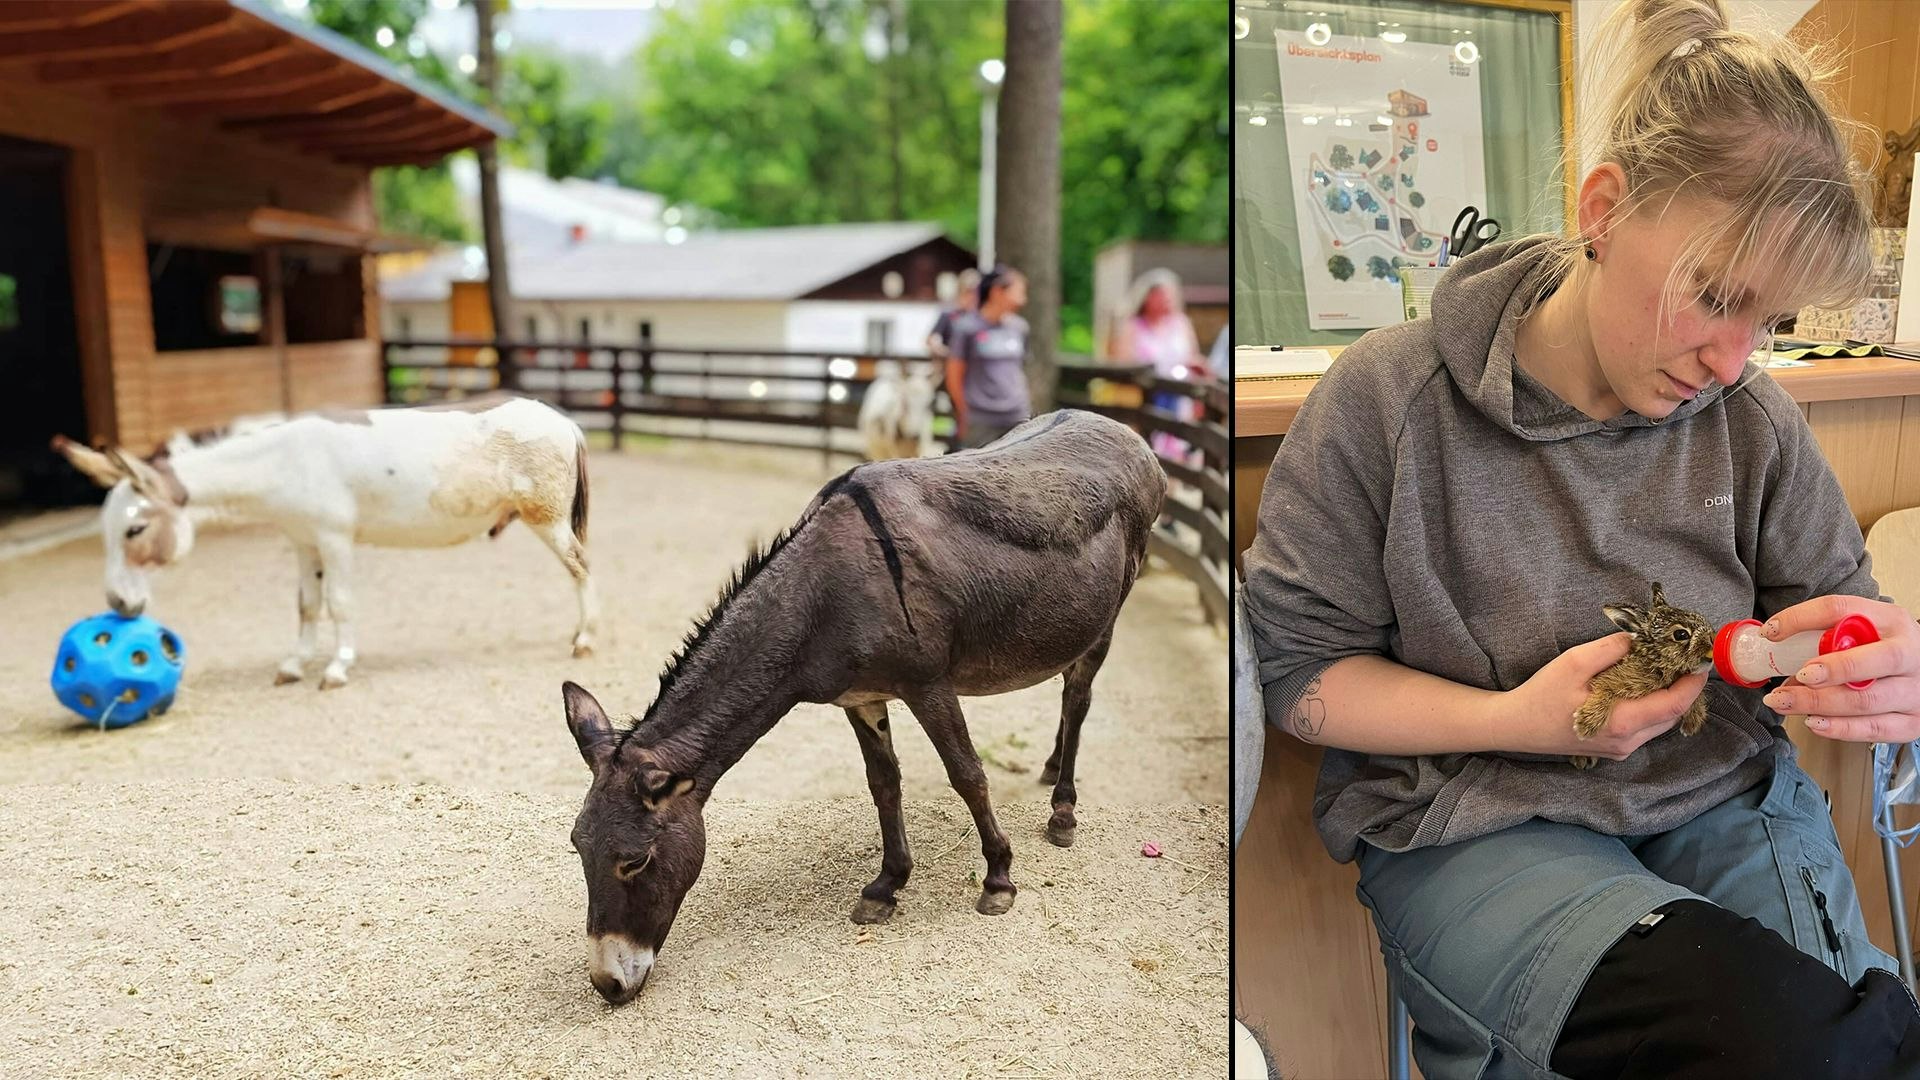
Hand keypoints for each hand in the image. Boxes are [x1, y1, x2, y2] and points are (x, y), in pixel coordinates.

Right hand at [1499, 633, 1707, 759]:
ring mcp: (1621, 749)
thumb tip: (1640, 639)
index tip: (1699, 660)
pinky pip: (1646, 728)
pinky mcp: (1615, 749)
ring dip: (1669, 698)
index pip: (1674, 704)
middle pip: (1673, 715)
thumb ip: (1611, 649)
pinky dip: (1652, 707)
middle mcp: (1628, 742)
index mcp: (1622, 722)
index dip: (1693, 683)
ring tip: (1664, 671)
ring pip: (1661, 723)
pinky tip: (1641, 688)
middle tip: (1682, 660)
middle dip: (1683, 688)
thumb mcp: (1573, 663)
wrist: (1517, 726)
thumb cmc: (1542, 695)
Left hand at [1758, 594, 1919, 741]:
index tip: (1771, 632)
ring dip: (1818, 704)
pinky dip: (1839, 728)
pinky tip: (1813, 722)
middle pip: (1873, 661)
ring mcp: (1914, 690)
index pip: (1843, 610)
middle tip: (1798, 675)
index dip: (1803, 619)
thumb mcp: (1861, 630)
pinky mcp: (1912, 721)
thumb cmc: (1880, 649)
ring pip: (1866, 701)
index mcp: (1890, 620)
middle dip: (1831, 670)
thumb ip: (1826, 637)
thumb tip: (1777, 656)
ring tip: (1784, 702)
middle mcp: (1909, 653)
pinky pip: (1874, 729)